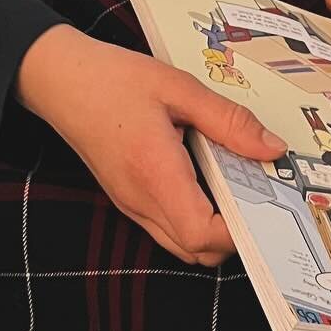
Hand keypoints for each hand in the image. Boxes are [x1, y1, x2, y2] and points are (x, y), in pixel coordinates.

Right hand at [15, 25, 283, 266]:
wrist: (59, 80)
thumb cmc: (112, 79)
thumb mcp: (179, 88)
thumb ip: (228, 121)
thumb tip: (271, 148)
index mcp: (154, 172)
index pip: (202, 234)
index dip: (239, 230)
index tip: (264, 205)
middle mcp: (140, 199)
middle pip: (197, 251)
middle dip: (233, 234)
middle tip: (257, 193)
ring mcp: (130, 204)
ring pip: (182, 245)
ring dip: (213, 228)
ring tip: (234, 183)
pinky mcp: (127, 199)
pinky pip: (167, 227)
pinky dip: (193, 217)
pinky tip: (206, 179)